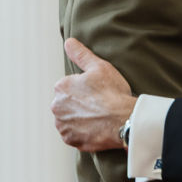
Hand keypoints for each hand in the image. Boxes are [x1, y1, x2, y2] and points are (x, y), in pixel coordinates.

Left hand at [51, 37, 136, 152]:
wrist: (124, 120)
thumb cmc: (113, 92)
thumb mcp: (100, 67)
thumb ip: (81, 54)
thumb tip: (68, 42)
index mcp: (61, 87)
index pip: (69, 87)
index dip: (86, 89)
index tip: (99, 92)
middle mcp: (56, 106)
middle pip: (67, 104)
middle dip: (80, 104)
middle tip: (100, 105)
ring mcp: (63, 125)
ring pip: (69, 120)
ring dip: (80, 119)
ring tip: (100, 117)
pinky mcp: (71, 140)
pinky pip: (74, 135)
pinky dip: (83, 132)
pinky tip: (97, 128)